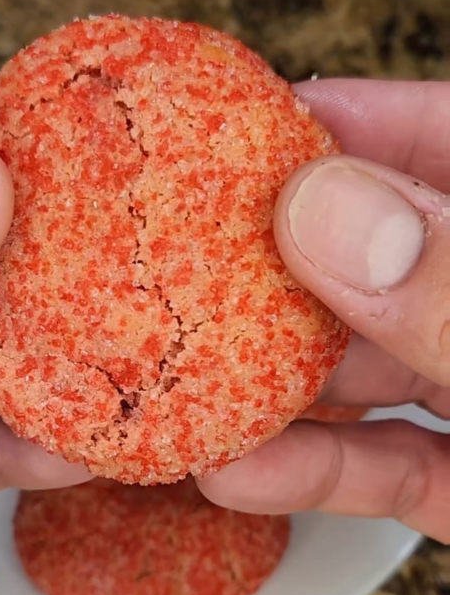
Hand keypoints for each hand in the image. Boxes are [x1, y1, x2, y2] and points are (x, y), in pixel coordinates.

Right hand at [199, 81, 449, 543]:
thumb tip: (321, 208)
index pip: (447, 141)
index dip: (351, 121)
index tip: (243, 122)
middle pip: (382, 256)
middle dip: (277, 258)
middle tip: (173, 252)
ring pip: (372, 368)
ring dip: (272, 379)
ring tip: (172, 371)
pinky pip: (391, 467)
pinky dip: (319, 473)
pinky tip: (236, 472)